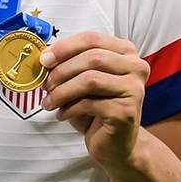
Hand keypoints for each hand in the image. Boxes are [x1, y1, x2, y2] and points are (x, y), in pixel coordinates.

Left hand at [39, 31, 149, 168]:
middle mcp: (136, 67)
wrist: (115, 143)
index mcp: (125, 52)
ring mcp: (134, 90)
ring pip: (90, 80)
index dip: (64, 47)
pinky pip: (89, 104)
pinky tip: (62, 114)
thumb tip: (44, 57)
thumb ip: (69, 64)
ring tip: (50, 102)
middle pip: (91, 58)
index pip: (91, 39)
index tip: (44, 59)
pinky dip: (69, 109)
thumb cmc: (96, 107)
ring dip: (62, 91)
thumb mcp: (82, 80)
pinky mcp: (127, 112)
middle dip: (61, 71)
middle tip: (45, 84)